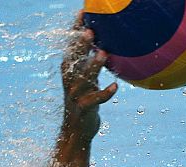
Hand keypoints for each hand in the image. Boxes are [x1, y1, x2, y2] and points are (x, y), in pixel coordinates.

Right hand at [61, 11, 117, 142]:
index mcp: (70, 72)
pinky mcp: (83, 109)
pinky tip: (115, 87)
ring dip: (92, 67)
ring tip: (103, 54)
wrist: (76, 132)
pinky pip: (94, 101)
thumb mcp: (86, 81)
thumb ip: (90, 64)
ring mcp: (75, 96)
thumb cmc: (85, 102)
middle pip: (72, 61)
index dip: (75, 31)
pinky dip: (104, 93)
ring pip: (83, 79)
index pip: (70, 47)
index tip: (83, 13)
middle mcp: (70, 82)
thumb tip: (102, 44)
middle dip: (79, 46)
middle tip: (89, 31)